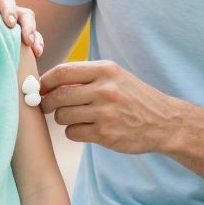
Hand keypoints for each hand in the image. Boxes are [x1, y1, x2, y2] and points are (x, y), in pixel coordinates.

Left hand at [39, 61, 184, 154]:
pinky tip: (87, 129)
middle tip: (46, 107)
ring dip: (62, 118)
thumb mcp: (115, 77)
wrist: (164, 122)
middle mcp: (105, 89)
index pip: (62, 71)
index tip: (39, 88)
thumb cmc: (133, 97)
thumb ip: (85, 76)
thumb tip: (45, 82)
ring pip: (62, 116)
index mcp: (106, 70)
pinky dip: (74, 132)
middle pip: (58, 96)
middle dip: (46, 103)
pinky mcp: (105, 134)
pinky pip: (72, 133)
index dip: (45, 81)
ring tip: (76, 117)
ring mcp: (105, 113)